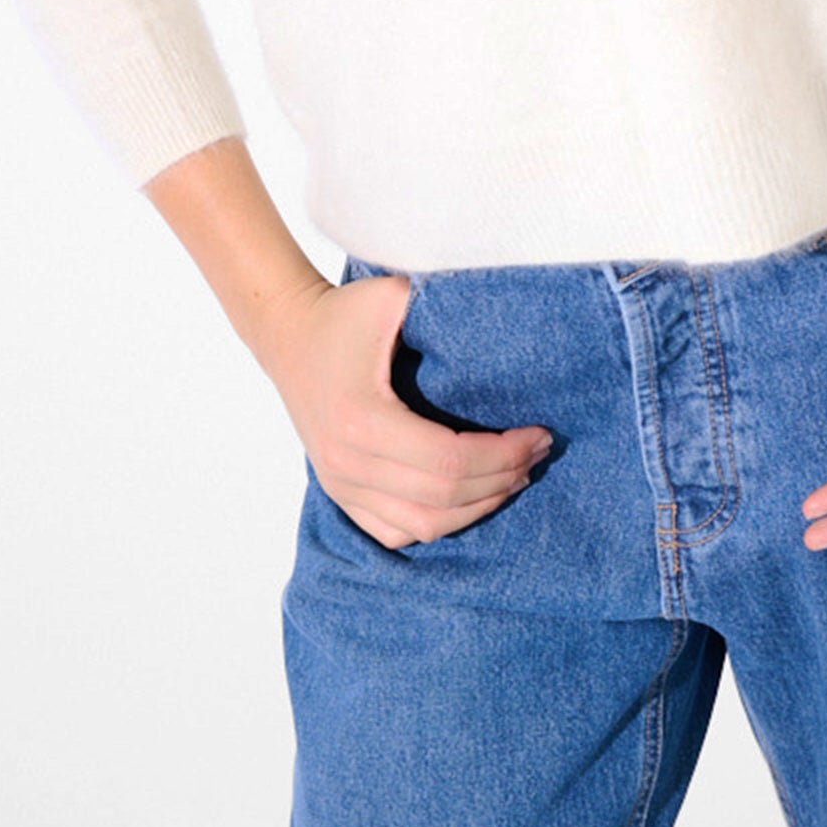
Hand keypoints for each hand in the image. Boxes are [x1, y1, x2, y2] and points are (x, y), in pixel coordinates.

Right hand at [257, 271, 553, 551]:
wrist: (288, 335)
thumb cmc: (343, 312)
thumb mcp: (391, 294)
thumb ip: (440, 301)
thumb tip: (502, 316)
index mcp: (362, 420)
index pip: (449, 459)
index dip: (503, 454)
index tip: (538, 432)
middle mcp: (347, 463)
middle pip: (444, 497)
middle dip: (502, 477)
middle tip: (537, 452)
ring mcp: (340, 485)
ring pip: (424, 524)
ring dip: (479, 507)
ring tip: (515, 476)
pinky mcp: (339, 493)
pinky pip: (396, 532)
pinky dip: (440, 524)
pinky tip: (473, 499)